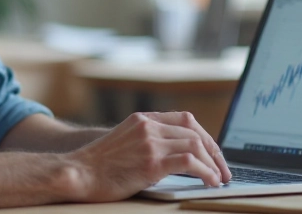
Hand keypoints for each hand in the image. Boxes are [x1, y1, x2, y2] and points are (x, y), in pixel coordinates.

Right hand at [64, 111, 230, 201]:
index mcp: (142, 119)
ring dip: (213, 164)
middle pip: (195, 132)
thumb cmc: (98, 165)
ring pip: (195, 145)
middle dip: (214, 152)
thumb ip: (146, 140)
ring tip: (219, 179)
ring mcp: (150, 143)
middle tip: (223, 170)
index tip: (214, 153)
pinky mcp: (151, 162)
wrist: (78, 173)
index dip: (205, 136)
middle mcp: (148, 126)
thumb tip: (174, 155)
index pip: (185, 119)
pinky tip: (210, 181)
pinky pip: (189, 162)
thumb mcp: (124, 142)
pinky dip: (205, 171)